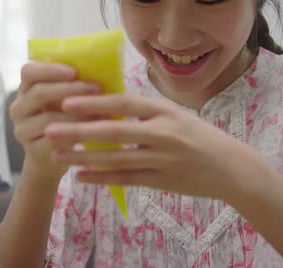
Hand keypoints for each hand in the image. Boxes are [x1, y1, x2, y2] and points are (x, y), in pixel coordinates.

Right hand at [10, 62, 102, 181]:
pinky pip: (54, 140)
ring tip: (101, 111)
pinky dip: (75, 134)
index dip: (50, 70)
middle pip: (39, 93)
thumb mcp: (62, 100)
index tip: (74, 71)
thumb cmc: (62, 120)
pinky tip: (93, 131)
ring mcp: (22, 130)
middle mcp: (19, 108)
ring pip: (48, 118)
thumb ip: (70, 84)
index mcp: (25, 89)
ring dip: (77, 114)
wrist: (50, 158)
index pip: (28, 71)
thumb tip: (99, 68)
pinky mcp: (32, 150)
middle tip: (96, 88)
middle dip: (70, 89)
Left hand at [46, 93, 264, 200]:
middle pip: (114, 130)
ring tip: (57, 155)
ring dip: (83, 157)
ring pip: (115, 158)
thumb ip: (143, 110)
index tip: (66, 101)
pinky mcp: (161, 180)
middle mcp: (163, 132)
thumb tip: (105, 102)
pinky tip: (81, 176)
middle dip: (79, 131)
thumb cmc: (198, 136)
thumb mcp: (174, 114)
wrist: (231, 167)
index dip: (94, 102)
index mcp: (164, 110)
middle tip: (51, 129)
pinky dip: (102, 178)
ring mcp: (162, 158)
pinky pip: (126, 179)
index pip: (123, 102)